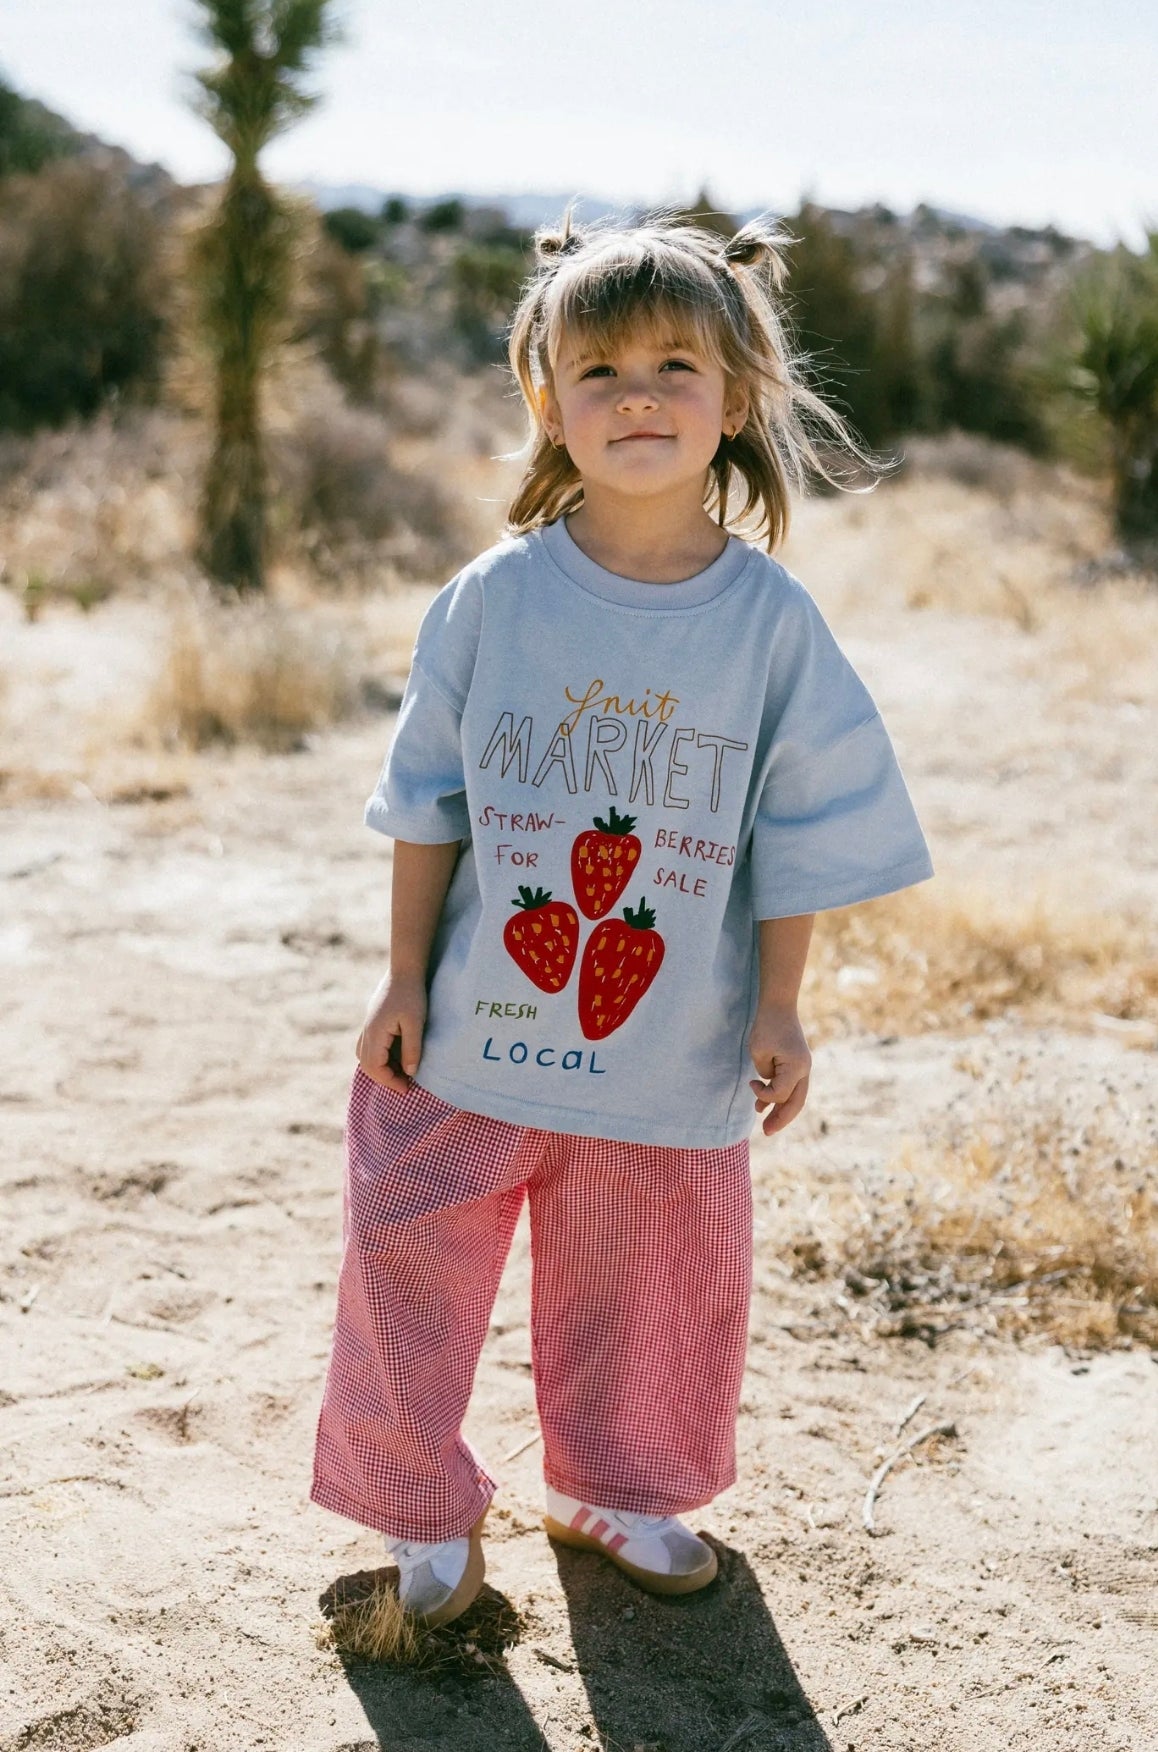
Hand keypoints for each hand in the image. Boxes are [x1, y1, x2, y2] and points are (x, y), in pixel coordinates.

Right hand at [356, 970, 426, 1091]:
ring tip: (400, 1072)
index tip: (407, 1088)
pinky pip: (369, 1046)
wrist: (404, 971)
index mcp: (375, 1033)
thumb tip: (409, 1072)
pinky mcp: (373, 1021)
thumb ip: (412, 1049)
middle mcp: (367, 1032)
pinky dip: (379, 1057)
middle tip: (405, 1084)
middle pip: (367, 1065)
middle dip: (385, 1078)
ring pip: (365, 1056)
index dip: (389, 1081)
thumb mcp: (416, 1023)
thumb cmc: (412, 995)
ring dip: (381, 1068)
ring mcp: (368, 1026)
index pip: (375, 1067)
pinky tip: (395, 1056)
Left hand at [748, 1003, 811, 1135]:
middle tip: (766, 1132)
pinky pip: (791, 1086)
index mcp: (796, 1067)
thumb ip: (765, 1075)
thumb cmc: (767, 1026)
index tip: (751, 1084)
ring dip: (781, 1110)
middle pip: (795, 1102)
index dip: (764, 1095)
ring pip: (795, 1096)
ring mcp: (803, 1066)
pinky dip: (780, 1096)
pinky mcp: (797, 1063)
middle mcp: (804, 1069)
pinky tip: (764, 1105)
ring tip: (767, 1125)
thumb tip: (769, 1087)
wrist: (779, 1005)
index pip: (781, 1094)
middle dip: (781, 1119)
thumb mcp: (759, 1052)